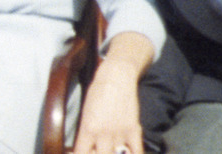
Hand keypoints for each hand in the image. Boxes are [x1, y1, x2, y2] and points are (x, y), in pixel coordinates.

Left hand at [74, 31, 153, 153]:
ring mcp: (120, 133)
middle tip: (97, 151)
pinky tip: (127, 153)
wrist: (117, 76)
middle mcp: (103, 134)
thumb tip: (84, 148)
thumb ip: (85, 132)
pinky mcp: (134, 130)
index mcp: (87, 128)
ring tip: (111, 150)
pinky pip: (137, 152)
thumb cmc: (98, 91)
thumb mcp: (85, 112)